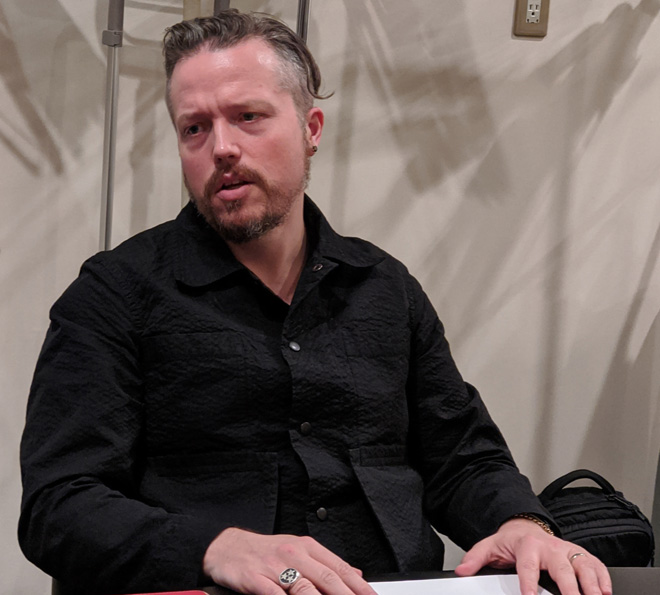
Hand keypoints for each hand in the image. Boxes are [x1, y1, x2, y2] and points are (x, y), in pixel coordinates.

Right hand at [203, 527, 377, 594]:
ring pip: (305, 588)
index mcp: (307, 547)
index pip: (339, 568)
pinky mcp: (256, 579)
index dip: (358, 586)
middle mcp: (294, 554)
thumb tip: (356, 575)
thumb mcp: (298, 551)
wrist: (228, 547)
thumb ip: (325, 564)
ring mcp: (275, 567)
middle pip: (327, 579)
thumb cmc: (265, 552)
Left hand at [454, 518, 611, 594]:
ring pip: (583, 566)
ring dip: (591, 584)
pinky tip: (605, 592)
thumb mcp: (490, 547)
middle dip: (569, 588)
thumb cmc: (511, 542)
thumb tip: (462, 570)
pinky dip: (603, 578)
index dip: (529, 583)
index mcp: (527, 547)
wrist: (526, 527)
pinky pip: (596, 564)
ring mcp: (567, 550)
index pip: (528, 567)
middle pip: (562, 569)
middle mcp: (550, 548)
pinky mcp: (580, 555)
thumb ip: (475, 558)